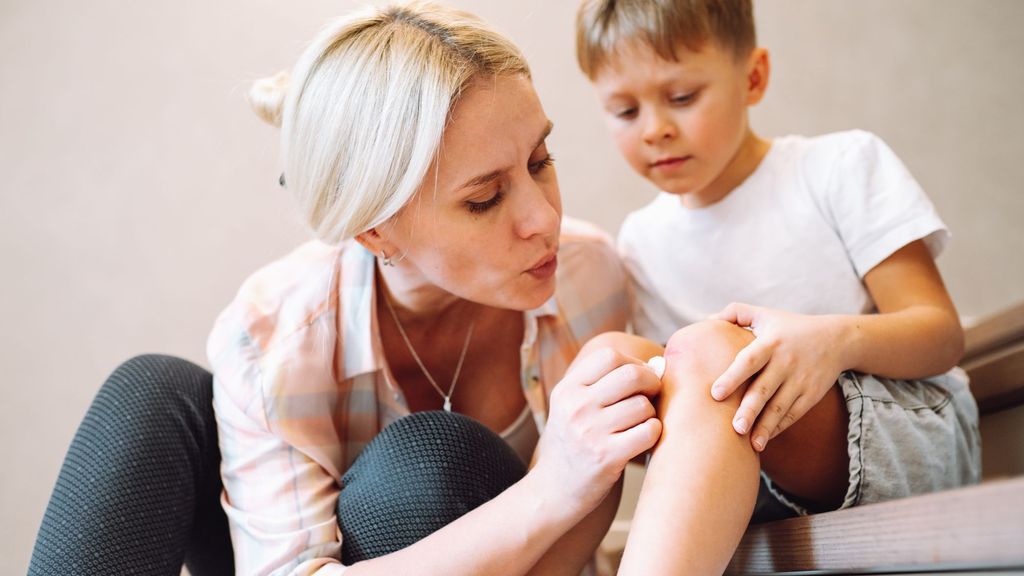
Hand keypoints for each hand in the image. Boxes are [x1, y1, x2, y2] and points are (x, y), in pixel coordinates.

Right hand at [533, 347, 661, 515]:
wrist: (552, 492)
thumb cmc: (572, 445)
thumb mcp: (571, 407)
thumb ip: (604, 384)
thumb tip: (658, 364)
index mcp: (567, 389)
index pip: (610, 356)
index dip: (633, 362)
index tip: (639, 378)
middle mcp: (576, 407)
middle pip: (632, 374)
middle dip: (651, 383)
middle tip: (651, 396)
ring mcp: (591, 432)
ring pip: (643, 405)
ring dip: (650, 414)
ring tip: (637, 426)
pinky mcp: (607, 457)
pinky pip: (649, 431)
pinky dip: (653, 433)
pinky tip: (640, 441)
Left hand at [710, 303, 844, 451]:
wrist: (838, 339)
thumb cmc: (791, 327)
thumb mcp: (766, 314)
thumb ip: (736, 312)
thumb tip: (707, 319)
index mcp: (770, 343)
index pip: (749, 361)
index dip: (732, 377)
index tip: (715, 394)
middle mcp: (785, 363)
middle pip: (764, 390)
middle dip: (750, 410)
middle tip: (735, 428)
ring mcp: (800, 381)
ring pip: (780, 408)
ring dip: (765, 427)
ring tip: (751, 445)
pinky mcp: (811, 395)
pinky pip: (793, 415)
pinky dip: (778, 428)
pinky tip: (763, 440)